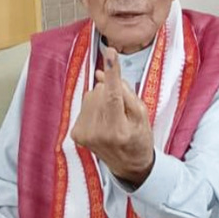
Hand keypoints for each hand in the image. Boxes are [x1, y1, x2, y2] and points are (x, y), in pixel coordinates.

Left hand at [70, 46, 154, 185]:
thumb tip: (101, 73)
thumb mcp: (142, 115)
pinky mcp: (76, 134)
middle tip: (122, 110)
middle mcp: (98, 132)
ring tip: (112, 118)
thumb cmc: (139, 139)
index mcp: (119, 129)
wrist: (128, 166)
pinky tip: (102, 122)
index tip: (110, 52)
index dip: (112, 72)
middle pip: (102, 92)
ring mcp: (85, 134)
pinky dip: (94, 108)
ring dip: (102, 100)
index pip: (114, 95)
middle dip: (111, 92)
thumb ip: (125, 93)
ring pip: (91, 96)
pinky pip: (85, 106)